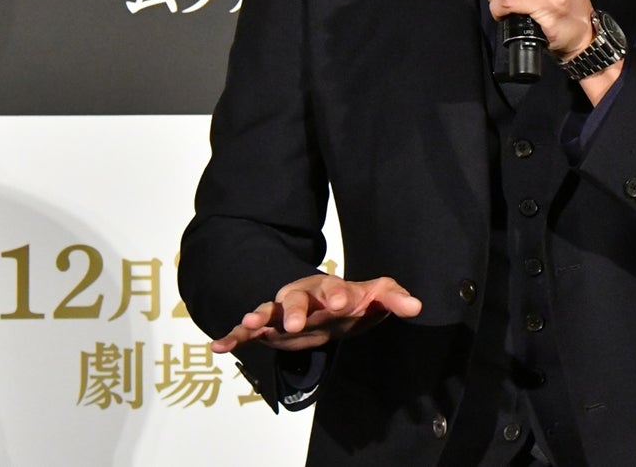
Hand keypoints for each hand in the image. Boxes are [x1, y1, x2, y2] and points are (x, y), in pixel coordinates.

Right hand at [211, 273, 421, 353]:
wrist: (330, 305)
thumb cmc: (353, 301)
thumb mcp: (376, 297)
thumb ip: (394, 299)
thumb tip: (417, 307)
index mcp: (329, 287)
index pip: (334, 288)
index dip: (339, 295)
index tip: (344, 302)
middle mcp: (302, 297)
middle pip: (296, 298)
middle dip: (295, 310)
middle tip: (295, 324)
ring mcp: (283, 312)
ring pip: (269, 311)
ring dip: (259, 317)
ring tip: (250, 324)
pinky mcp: (269, 329)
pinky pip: (248, 332)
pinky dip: (234, 337)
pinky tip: (219, 347)